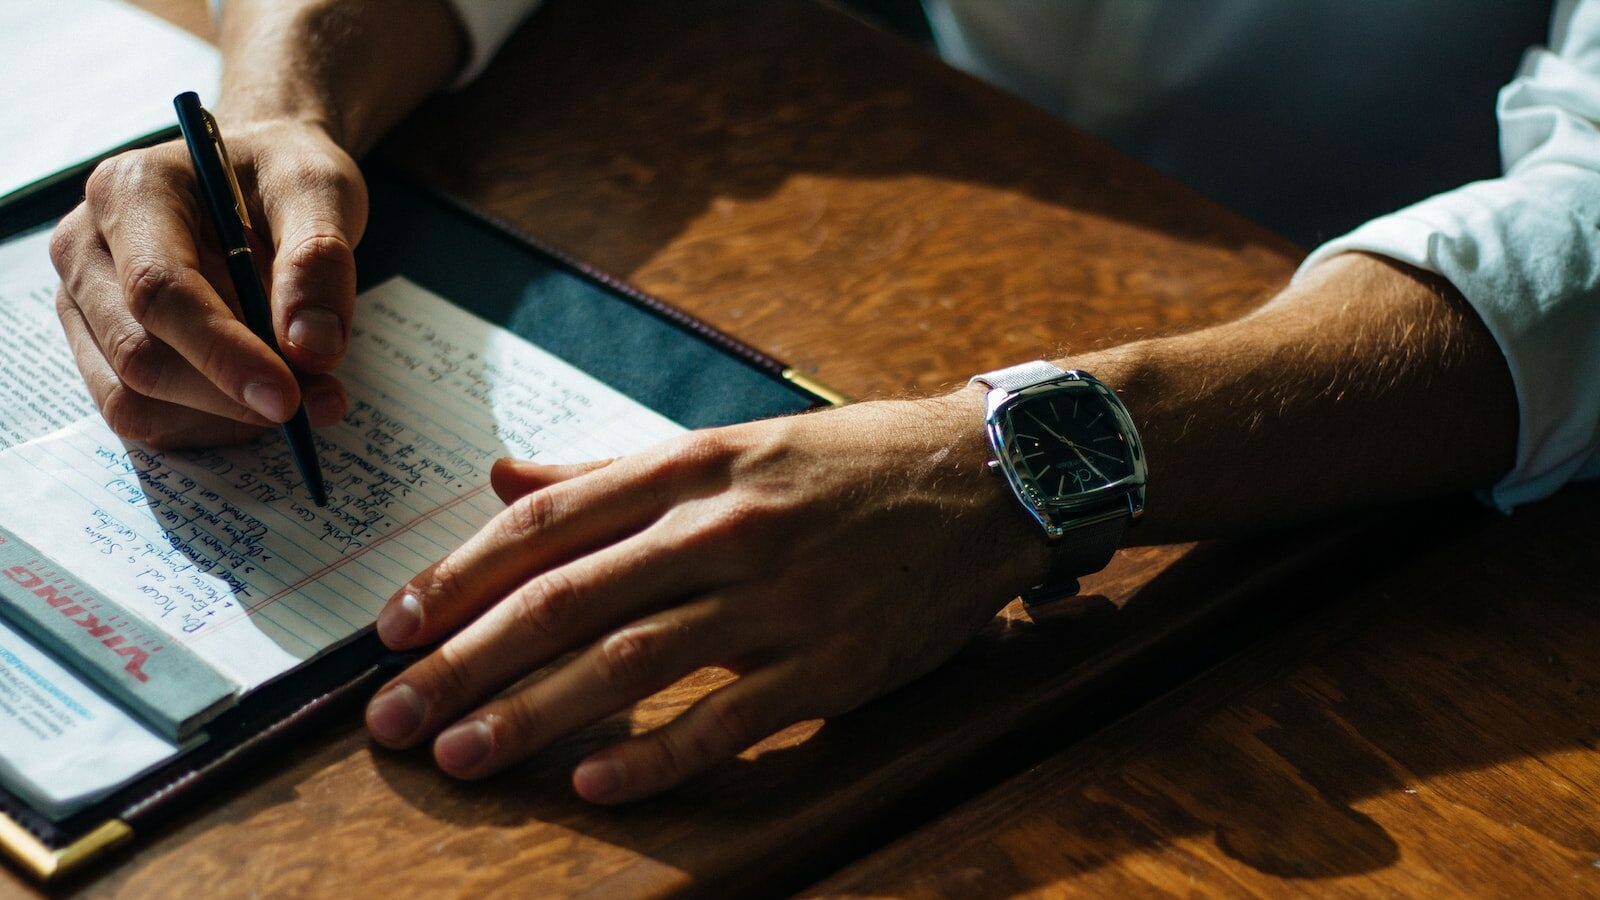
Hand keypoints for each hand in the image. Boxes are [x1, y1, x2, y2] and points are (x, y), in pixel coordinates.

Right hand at [49, 118, 364, 446]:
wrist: (257, 175)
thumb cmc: (282, 175)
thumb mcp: (320, 190)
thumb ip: (319, 260)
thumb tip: (312, 348)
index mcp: (131, 190)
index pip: (158, 290)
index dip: (223, 353)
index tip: (289, 397)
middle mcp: (87, 246)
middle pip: (139, 354)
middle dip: (232, 395)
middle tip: (321, 401)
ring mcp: (84, 301)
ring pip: (134, 399)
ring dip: (226, 418)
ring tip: (305, 394)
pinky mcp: (100, 346)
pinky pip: (143, 415)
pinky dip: (211, 424)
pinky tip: (260, 399)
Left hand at [364, 390, 1051, 802]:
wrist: (986, 479)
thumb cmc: (849, 464)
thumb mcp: (729, 443)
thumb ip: (611, 470)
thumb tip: (503, 477)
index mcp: (692, 467)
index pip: (548, 523)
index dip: (459, 576)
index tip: (395, 627)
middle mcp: (725, 527)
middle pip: (567, 600)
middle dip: (464, 660)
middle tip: (391, 715)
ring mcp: (779, 599)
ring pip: (630, 663)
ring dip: (533, 715)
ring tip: (460, 755)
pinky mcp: (832, 664)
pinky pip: (728, 720)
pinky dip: (657, 757)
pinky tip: (594, 788)